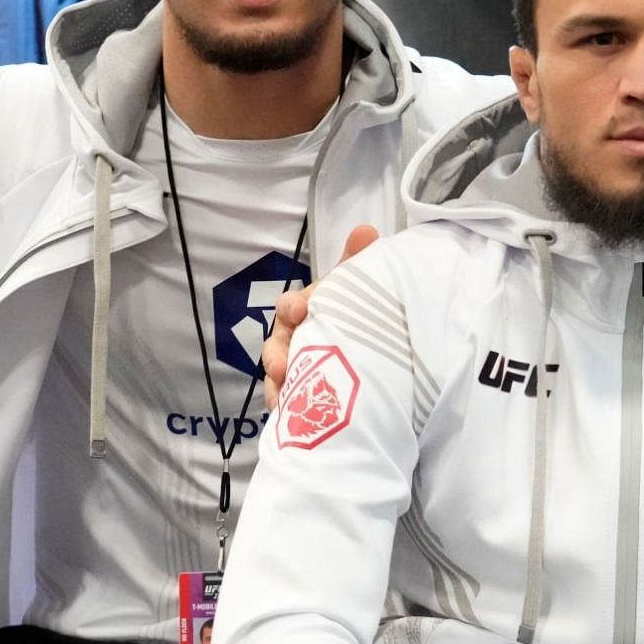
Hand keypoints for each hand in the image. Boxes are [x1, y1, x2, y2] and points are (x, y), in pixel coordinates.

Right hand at [263, 224, 378, 409]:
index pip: (291, 305)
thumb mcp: (351, 288)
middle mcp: (293, 335)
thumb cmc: (347, 310)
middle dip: (276, 354)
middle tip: (281, 366)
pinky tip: (285, 413)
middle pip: (277, 344)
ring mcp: (293, 362)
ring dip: (277, 384)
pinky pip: (286, 397)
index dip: (292, 307)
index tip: (298, 311)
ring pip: (278, 373)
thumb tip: (366, 230)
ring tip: (281, 396)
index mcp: (305, 309)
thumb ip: (355, 262)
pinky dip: (284, 404)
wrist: (361, 346)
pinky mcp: (297, 388)